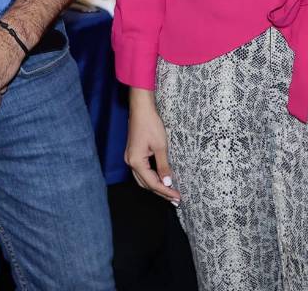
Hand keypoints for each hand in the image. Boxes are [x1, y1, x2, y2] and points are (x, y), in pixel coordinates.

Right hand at [126, 88, 179, 205]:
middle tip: (175, 199)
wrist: (141, 109)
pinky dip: (151, 178)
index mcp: (136, 161)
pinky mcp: (132, 154)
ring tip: (170, 192)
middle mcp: (130, 162)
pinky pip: (141, 171)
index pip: (152, 183)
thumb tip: (167, 182)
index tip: (177, 197)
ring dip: (156, 186)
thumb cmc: (150, 125)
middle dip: (161, 192)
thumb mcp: (160, 146)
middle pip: (145, 184)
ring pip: (142, 179)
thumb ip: (163, 166)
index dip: (165, 191)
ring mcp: (130, 158)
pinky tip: (161, 179)